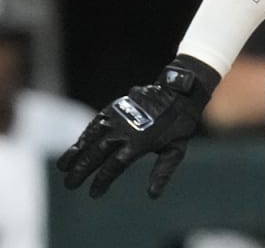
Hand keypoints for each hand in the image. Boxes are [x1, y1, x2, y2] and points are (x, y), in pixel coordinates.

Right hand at [57, 55, 219, 197]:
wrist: (178, 91)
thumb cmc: (179, 124)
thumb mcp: (176, 149)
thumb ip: (162, 172)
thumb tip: (153, 195)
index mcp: (139, 143)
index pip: (114, 166)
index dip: (102, 180)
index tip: (94, 193)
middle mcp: (123, 131)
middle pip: (96, 154)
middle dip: (81, 171)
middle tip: (69, 184)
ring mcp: (116, 118)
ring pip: (90, 139)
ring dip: (75, 153)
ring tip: (63, 167)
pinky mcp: (113, 109)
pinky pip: (94, 125)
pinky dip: (83, 137)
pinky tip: (76, 147)